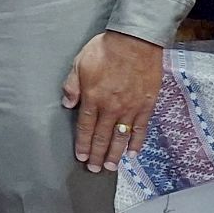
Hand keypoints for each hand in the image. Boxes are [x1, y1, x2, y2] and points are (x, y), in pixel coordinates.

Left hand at [62, 30, 162, 171]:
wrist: (135, 42)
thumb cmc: (105, 50)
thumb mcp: (79, 63)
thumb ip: (72, 86)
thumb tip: (67, 104)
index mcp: (93, 98)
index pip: (86, 127)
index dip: (83, 144)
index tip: (81, 157)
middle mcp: (111, 107)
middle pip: (102, 136)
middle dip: (97, 155)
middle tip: (95, 170)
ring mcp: (130, 108)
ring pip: (121, 137)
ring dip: (115, 154)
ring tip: (110, 167)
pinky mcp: (146, 105)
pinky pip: (140, 128)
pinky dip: (136, 142)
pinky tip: (132, 153)